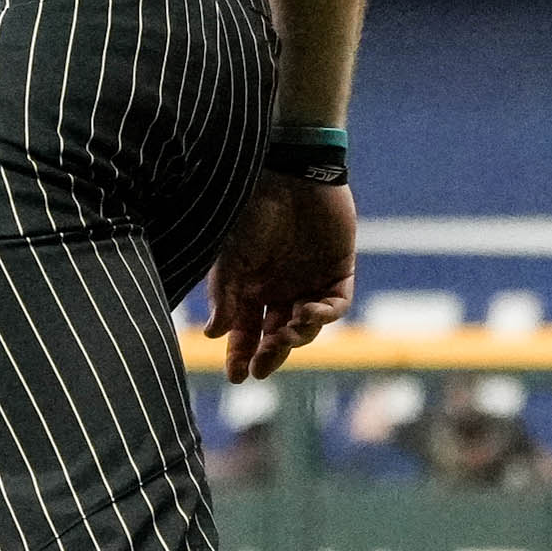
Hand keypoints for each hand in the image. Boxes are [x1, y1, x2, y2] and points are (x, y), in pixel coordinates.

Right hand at [205, 172, 355, 382]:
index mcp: (251, 288)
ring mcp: (309, 282)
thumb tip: (213, 334)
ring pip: (307, 326)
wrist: (290, 174)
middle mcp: (280, 290)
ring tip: (284, 334)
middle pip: (276, 336)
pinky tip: (308, 312)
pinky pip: (335, 305)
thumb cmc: (253, 210)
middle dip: (270, 355)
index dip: (240, 355)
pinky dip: (324, 315)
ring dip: (296, 336)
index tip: (236, 376)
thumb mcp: (231, 256)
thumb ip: (224, 295)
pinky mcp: (338, 271)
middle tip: (262, 368)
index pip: (245, 332)